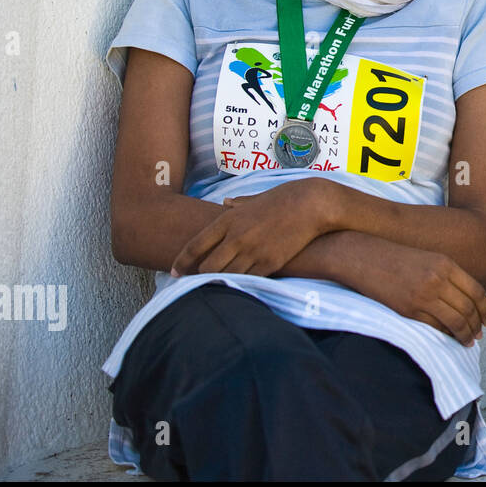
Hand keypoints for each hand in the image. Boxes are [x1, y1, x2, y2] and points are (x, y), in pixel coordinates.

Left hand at [170, 179, 336, 277]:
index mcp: (228, 221)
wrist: (311, 204)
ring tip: (216, 289)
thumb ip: (237, 204)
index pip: (194, 246)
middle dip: (200, 277)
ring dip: (220, 283)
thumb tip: (225, 202)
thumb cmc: (284, 198)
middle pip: (207, 267)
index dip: (181, 262)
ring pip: (226, 277)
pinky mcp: (270, 263)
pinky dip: (242, 285)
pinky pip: (249, 280)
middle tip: (197, 283)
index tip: (174, 272)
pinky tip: (239, 288)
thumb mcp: (255, 198)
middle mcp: (236, 238)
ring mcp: (253, 252)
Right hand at [352, 241, 485, 346]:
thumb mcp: (429, 259)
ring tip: (468, 341)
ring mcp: (423, 296)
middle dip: (477, 325)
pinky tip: (448, 338)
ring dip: (465, 335)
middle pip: (468, 309)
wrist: (364, 257)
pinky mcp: (408, 310)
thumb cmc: (396, 258)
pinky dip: (445, 335)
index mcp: (446, 264)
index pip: (477, 292)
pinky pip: (434, 327)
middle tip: (480, 334)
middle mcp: (437, 280)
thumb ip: (449, 276)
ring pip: (455, 322)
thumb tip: (467, 301)